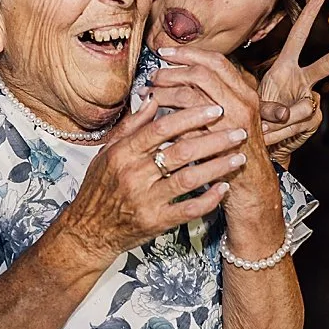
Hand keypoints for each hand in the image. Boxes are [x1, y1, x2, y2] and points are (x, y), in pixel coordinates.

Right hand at [61, 99, 238, 264]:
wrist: (89, 231)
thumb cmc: (100, 187)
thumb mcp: (108, 151)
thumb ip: (131, 125)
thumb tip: (152, 97)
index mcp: (123, 153)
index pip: (161, 128)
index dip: (190, 116)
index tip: (214, 109)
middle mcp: (134, 174)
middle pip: (180, 151)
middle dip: (214, 139)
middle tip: (238, 131)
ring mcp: (145, 200)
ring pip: (188, 179)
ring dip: (217, 167)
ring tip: (239, 156)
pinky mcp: (155, 222)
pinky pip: (187, 209)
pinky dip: (208, 199)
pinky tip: (224, 187)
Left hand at [147, 47, 279, 214]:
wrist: (253, 184)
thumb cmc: (236, 148)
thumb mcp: (232, 115)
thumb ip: (213, 95)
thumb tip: (180, 74)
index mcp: (246, 92)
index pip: (216, 61)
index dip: (189, 53)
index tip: (165, 52)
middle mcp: (243, 102)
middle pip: (202, 73)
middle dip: (172, 71)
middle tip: (153, 76)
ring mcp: (232, 122)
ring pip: (190, 95)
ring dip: (165, 92)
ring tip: (150, 95)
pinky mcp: (219, 142)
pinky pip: (187, 123)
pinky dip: (169, 117)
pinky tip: (156, 118)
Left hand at [257, 0, 328, 162]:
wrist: (266, 141)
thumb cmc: (256, 116)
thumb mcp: (255, 105)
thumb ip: (270, 108)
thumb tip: (288, 113)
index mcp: (284, 67)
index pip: (298, 37)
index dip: (308, 16)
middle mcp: (301, 78)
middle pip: (328, 63)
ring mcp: (311, 98)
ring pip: (304, 108)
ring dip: (281, 123)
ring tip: (267, 129)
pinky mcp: (315, 117)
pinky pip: (304, 122)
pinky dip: (287, 131)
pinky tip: (282, 134)